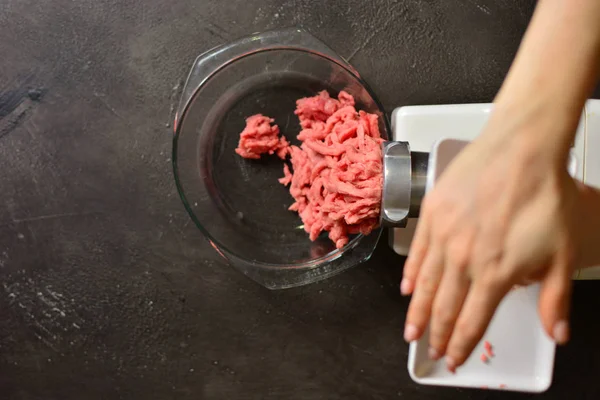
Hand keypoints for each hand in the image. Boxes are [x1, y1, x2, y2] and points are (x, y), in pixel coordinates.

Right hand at [400, 108, 579, 371]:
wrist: (521, 149)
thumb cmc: (544, 194)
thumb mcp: (562, 252)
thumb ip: (555, 298)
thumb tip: (556, 333)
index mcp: (495, 272)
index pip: (471, 321)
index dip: (460, 345)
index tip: (453, 358)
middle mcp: (464, 259)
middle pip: (444, 308)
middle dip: (436, 335)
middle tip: (428, 351)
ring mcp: (444, 236)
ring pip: (425, 285)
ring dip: (418, 312)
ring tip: (411, 331)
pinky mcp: (432, 215)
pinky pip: (416, 253)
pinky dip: (411, 274)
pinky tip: (408, 288)